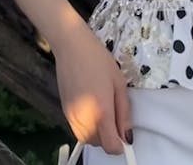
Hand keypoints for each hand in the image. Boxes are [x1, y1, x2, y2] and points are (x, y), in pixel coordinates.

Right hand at [54, 24, 132, 154]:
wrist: (72, 47)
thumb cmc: (99, 60)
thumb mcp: (119, 83)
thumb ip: (124, 112)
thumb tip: (128, 136)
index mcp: (101, 111)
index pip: (111, 146)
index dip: (121, 145)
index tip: (126, 135)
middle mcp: (84, 119)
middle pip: (99, 144)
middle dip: (109, 137)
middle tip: (115, 116)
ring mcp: (71, 117)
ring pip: (87, 139)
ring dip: (98, 134)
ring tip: (104, 110)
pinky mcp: (64, 112)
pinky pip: (78, 130)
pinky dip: (87, 128)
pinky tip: (92, 108)